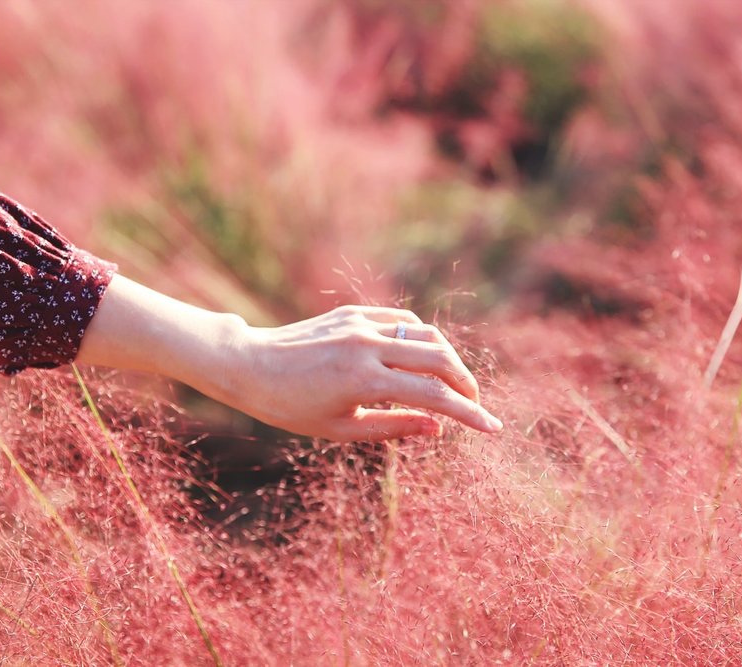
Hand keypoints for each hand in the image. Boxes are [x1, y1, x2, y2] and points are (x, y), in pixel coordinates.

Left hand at [213, 305, 502, 440]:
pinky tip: (423, 355)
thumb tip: (439, 428)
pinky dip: (421, 337)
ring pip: (424, 333)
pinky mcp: (353, 312)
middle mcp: (367, 346)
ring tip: (451, 382)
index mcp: (364, 380)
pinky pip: (401, 320)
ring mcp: (361, 324)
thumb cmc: (291, 408)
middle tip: (474, 404)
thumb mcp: (342, 429)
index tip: (492, 428)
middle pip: (439, 358)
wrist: (250, 365)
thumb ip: (394, 426)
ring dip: (446, 358)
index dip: (468, 413)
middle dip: (465, 383)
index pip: (433, 395)